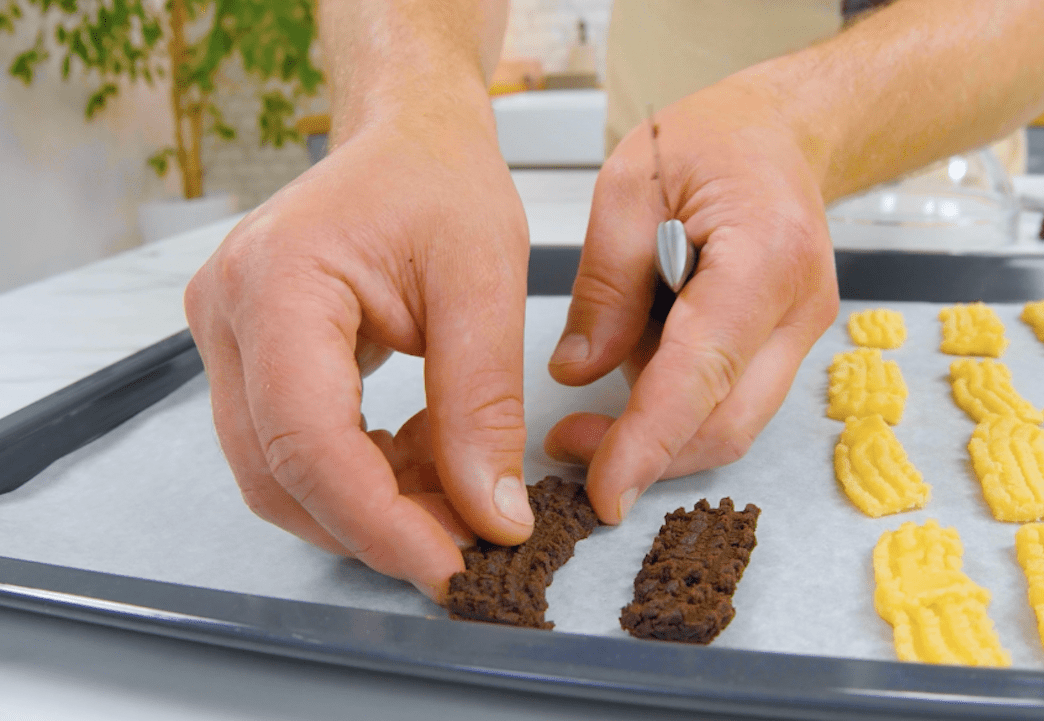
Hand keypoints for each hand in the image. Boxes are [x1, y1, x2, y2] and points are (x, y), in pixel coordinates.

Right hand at [184, 100, 534, 602]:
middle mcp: (227, 316)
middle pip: (278, 473)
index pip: (306, 441)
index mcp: (278, 283)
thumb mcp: (485, 286)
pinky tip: (424, 454)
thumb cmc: (442, 184)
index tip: (450, 567)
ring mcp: (227, 338)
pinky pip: (293, 445)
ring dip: (369, 505)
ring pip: (280, 472)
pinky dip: (361, 473)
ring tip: (455, 494)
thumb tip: (492, 516)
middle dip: (375, 525)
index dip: (377, 522)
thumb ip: (482, 405)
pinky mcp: (250, 355)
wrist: (406, 138)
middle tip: (465, 545)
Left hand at [545, 74, 839, 523]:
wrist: (781, 134)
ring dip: (658, 429)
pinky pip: (731, 400)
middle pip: (726, 423)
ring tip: (602, 378)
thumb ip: (605, 284)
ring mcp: (802, 335)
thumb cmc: (709, 140)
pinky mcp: (788, 348)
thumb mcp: (629, 184)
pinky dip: (678, 403)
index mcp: (764, 255)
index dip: (649, 442)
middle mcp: (799, 308)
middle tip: (569, 443)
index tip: (603, 492)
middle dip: (645, 454)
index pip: (703, 372)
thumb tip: (577, 371)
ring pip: (730, 423)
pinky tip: (642, 362)